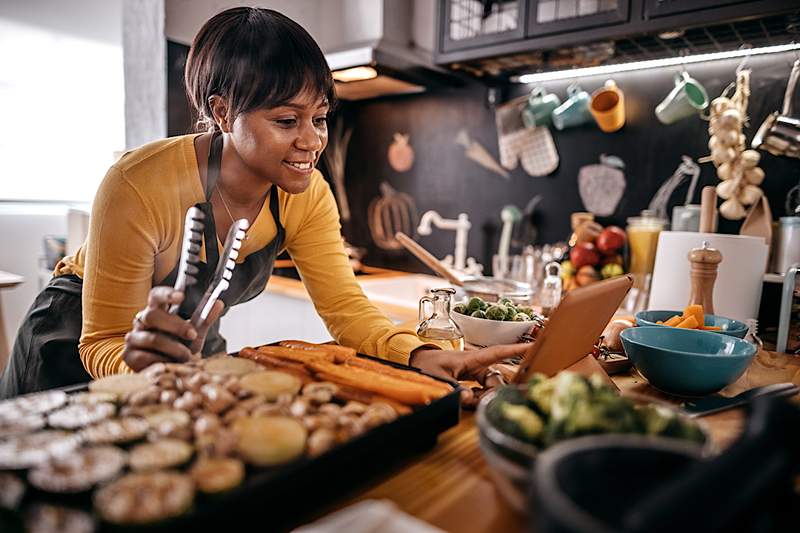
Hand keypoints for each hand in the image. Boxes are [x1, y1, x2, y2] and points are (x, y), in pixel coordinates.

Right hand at [122, 286, 223, 371]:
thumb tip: (218, 303)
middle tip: (193, 334)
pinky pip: (146, 357)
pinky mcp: (130, 356)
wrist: (168, 371)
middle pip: (152, 315)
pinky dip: (163, 362)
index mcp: (157, 310)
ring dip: (174, 349)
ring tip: (187, 356)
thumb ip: (204, 318)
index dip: (167, 294)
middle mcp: (142, 321)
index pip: (156, 295)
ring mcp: (133, 338)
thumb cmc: (179, 347)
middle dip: (176, 325)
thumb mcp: (195, 333)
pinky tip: (170, 364)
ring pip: (153, 339)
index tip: (181, 296)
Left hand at [409, 344, 529, 406]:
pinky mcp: (471, 380)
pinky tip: (467, 400)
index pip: (497, 352)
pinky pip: (483, 390)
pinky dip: (478, 398)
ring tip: (468, 400)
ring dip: (484, 397)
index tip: (533, 346)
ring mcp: (475, 372)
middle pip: (497, 379)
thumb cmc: (426, 364)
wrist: (415, 361)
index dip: (516, 350)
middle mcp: (477, 364)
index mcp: (471, 358)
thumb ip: (454, 390)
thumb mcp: (437, 378)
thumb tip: (471, 399)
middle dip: (492, 392)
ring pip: (491, 387)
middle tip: (477, 401)